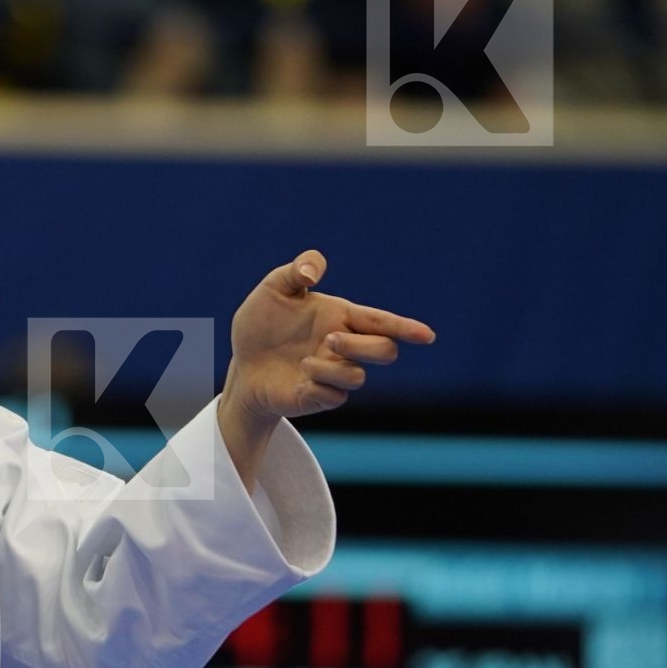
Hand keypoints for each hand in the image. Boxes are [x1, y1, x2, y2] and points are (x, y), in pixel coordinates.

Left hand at [225, 250, 434, 420]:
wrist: (239, 362)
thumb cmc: (261, 324)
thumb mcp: (273, 289)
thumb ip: (296, 270)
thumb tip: (312, 273)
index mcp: (340, 317)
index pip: (382, 322)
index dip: (406, 328)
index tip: (426, 335)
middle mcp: (343, 347)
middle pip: (384, 351)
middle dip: (363, 345)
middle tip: (329, 339)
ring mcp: (332, 374)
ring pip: (358, 376)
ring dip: (333, 368)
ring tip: (303, 362)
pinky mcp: (317, 397)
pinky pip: (334, 397)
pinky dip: (320, 388)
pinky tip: (299, 380)